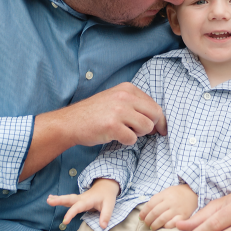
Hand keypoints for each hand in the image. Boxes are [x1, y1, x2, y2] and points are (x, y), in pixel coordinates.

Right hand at [21, 83, 167, 180]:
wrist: (70, 122)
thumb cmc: (94, 114)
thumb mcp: (116, 100)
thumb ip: (136, 105)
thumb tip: (159, 121)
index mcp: (127, 88)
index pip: (155, 105)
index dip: (159, 120)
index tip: (159, 129)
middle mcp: (124, 97)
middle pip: (155, 115)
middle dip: (151, 127)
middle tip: (140, 132)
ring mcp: (119, 111)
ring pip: (147, 127)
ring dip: (138, 134)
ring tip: (123, 132)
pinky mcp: (112, 126)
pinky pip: (132, 139)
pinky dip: (126, 141)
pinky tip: (115, 137)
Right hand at [47, 178, 119, 227]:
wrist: (106, 186)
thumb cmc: (107, 196)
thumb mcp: (110, 205)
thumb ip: (106, 215)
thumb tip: (102, 226)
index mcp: (88, 200)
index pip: (78, 207)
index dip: (71, 214)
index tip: (65, 221)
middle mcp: (82, 198)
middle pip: (69, 199)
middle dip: (59, 200)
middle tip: (49, 201)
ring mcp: (79, 198)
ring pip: (67, 199)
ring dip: (57, 199)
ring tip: (48, 200)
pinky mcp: (78, 200)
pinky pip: (68, 200)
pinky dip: (59, 199)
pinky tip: (51, 198)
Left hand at [141, 184, 197, 229]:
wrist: (193, 193)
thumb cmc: (177, 194)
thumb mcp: (166, 192)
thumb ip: (156, 200)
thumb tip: (144, 212)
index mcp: (165, 195)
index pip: (150, 204)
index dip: (144, 213)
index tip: (141, 218)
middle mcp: (170, 202)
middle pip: (155, 213)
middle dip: (148, 220)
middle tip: (146, 223)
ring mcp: (177, 209)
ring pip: (162, 219)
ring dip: (154, 225)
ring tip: (152, 227)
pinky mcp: (184, 216)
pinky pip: (172, 224)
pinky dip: (166, 227)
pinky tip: (163, 227)